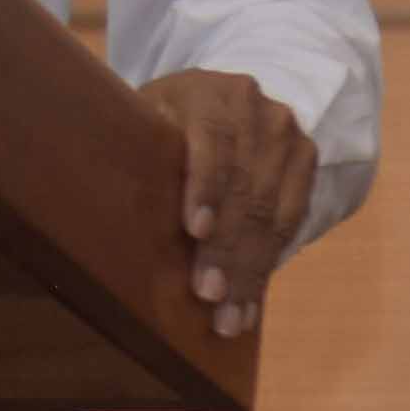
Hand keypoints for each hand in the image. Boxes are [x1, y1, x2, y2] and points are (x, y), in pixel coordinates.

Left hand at [139, 68, 312, 340]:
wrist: (222, 102)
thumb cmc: (163, 123)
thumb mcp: (144, 121)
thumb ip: (137, 149)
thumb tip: (104, 202)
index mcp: (208, 93)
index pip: (212, 141)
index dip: (205, 186)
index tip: (195, 230)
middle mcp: (253, 108)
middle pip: (244, 186)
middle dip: (227, 248)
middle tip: (209, 295)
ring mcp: (285, 134)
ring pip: (271, 212)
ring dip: (250, 271)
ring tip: (230, 316)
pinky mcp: (305, 160)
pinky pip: (292, 221)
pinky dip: (269, 266)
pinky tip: (251, 303)